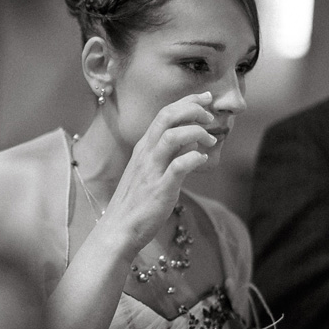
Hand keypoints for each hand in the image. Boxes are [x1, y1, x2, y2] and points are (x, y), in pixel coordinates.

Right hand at [98, 92, 216, 255]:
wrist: (118, 230)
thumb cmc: (136, 202)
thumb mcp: (151, 171)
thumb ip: (170, 154)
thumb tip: (193, 141)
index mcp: (143, 148)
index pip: (164, 113)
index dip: (187, 102)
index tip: (206, 98)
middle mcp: (146, 154)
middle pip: (167, 117)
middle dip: (192, 110)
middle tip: (210, 117)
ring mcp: (152, 171)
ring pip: (172, 136)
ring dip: (196, 132)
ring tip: (210, 141)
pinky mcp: (160, 189)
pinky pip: (179, 166)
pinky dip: (194, 158)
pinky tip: (203, 160)